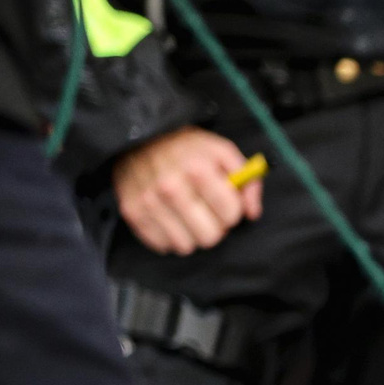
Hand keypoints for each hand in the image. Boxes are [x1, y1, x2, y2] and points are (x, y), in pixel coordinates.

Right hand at [114, 126, 260, 254]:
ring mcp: (148, 201)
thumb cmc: (188, 149)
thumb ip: (247, 180)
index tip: (224, 202)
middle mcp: (170, 186)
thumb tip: (252, 213)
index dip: (232, 211)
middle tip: (206, 212)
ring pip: (186, 246)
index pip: (230, 215)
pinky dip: (169, 236)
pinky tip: (169, 218)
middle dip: (214, 227)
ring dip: (191, 234)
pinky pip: (163, 245)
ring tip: (187, 214)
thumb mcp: (222, 152)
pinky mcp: (132, 211)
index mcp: (197, 169)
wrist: (139, 138)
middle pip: (210, 237)